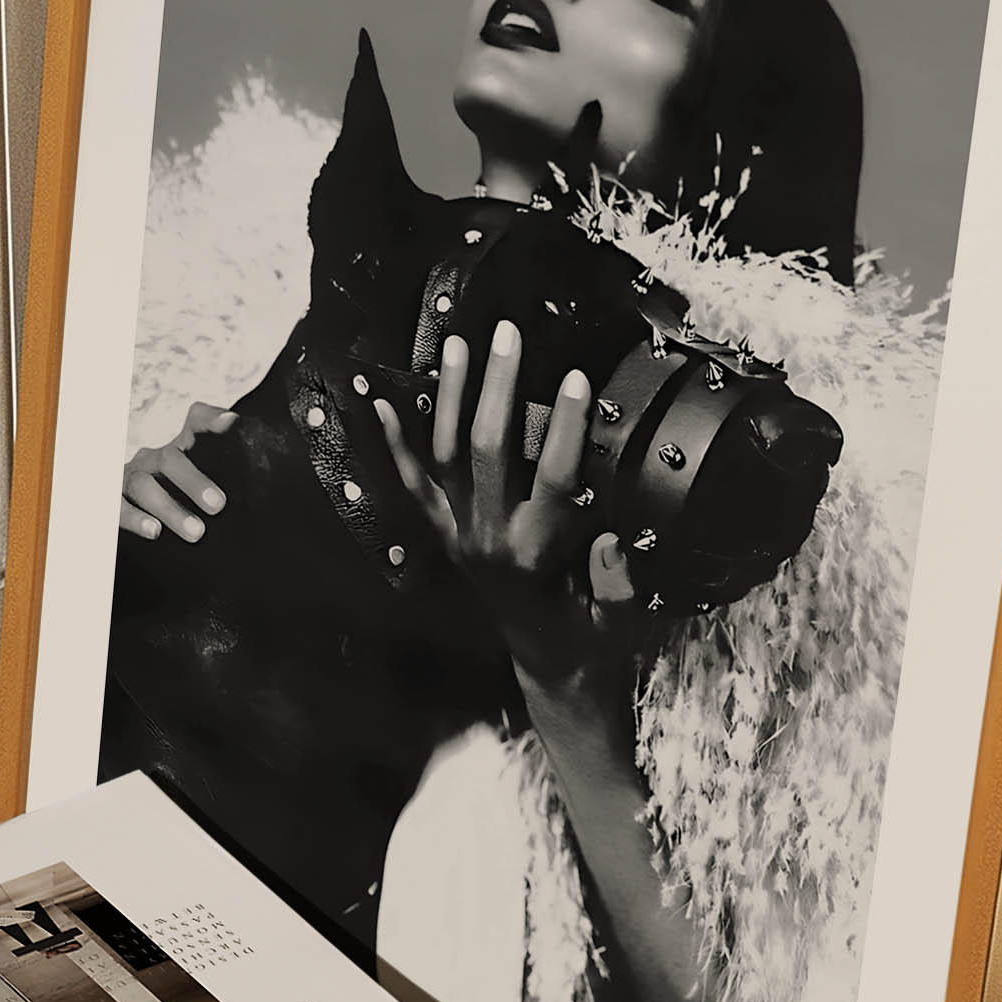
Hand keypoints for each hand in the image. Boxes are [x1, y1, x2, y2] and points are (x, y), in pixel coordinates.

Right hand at [121, 402, 237, 540]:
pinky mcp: (112, 503)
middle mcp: (154, 460)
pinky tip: (154, 531)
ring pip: (144, 486)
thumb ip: (233, 474)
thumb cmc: (189, 508)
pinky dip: (134, 518)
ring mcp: (130, 479)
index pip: (196, 422)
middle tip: (218, 505)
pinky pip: (117, 507)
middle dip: (193, 481)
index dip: (212, 420)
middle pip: (170, 459)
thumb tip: (252, 459)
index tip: (231, 425)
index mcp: (182, 450)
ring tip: (196, 532)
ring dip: (169, 508)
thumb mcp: (212, 488)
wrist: (142, 536)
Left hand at [374, 320, 647, 688]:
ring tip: (455, 345)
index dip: (564, 426)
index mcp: (535, 554)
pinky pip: (412, 484)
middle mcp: (487, 539)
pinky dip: (396, 444)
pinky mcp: (444, 534)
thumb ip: (616, 584)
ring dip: (448, 397)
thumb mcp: (618, 620)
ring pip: (444, 456)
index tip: (576, 378)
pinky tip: (383, 403)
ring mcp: (458, 534)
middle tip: (507, 334)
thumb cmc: (589, 636)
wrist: (549, 666)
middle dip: (497, 387)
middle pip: (487, 449)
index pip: (551, 476)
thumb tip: (612, 541)